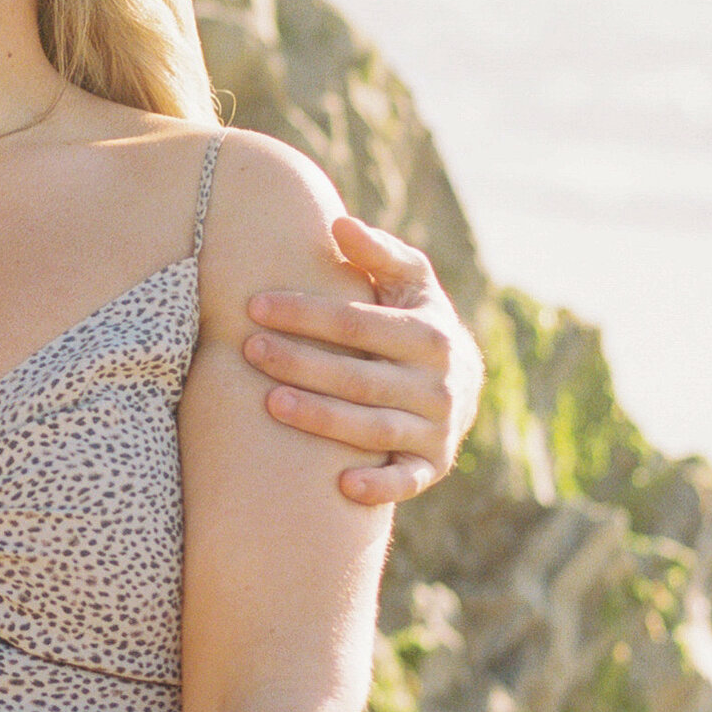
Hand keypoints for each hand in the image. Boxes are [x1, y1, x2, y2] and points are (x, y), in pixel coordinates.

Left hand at [245, 217, 483, 508]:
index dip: (306, 313)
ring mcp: (436, 428)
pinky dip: (380, 486)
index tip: (254, 305)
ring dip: (323, 418)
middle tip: (250, 349)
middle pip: (360, 376)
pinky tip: (342, 486)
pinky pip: (406, 481)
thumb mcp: (409, 282)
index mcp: (429, 334)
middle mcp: (437, 384)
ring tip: (271, 402)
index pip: (357, 323)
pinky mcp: (432, 467)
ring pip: (374, 427)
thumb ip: (378, 253)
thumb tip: (339, 224)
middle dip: (302, 363)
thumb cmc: (414, 321)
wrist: (461, 384)